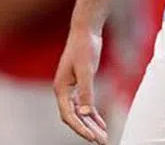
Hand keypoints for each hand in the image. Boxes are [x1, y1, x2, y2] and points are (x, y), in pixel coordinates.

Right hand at [54, 27, 107, 142]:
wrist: (85, 30)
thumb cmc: (84, 47)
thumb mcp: (87, 69)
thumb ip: (86, 92)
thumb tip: (86, 113)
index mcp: (61, 89)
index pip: (69, 115)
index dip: (80, 128)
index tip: (92, 138)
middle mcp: (64, 91)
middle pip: (75, 117)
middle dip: (87, 130)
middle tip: (101, 141)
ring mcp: (71, 89)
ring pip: (80, 113)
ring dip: (91, 125)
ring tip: (103, 136)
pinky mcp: (79, 85)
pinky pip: (85, 105)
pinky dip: (93, 115)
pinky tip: (101, 123)